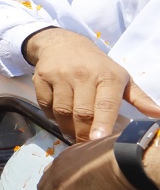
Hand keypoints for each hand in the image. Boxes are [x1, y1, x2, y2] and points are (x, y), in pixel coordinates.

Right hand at [26, 28, 159, 141]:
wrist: (63, 44)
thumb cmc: (96, 65)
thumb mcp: (120, 77)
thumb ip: (139, 98)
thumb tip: (159, 114)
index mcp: (107, 76)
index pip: (105, 104)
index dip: (103, 123)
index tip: (99, 139)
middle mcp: (83, 74)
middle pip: (82, 112)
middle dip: (84, 134)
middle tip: (85, 145)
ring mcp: (60, 75)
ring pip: (62, 111)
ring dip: (67, 128)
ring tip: (72, 134)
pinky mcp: (41, 77)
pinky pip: (45, 105)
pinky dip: (51, 116)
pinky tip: (59, 118)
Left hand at [37, 133, 145, 189]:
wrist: (131, 163)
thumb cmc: (128, 162)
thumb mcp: (108, 164)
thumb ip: (97, 170)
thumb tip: (103, 179)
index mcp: (70, 155)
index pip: (55, 173)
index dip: (58, 188)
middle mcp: (60, 165)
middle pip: (46, 187)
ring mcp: (58, 179)